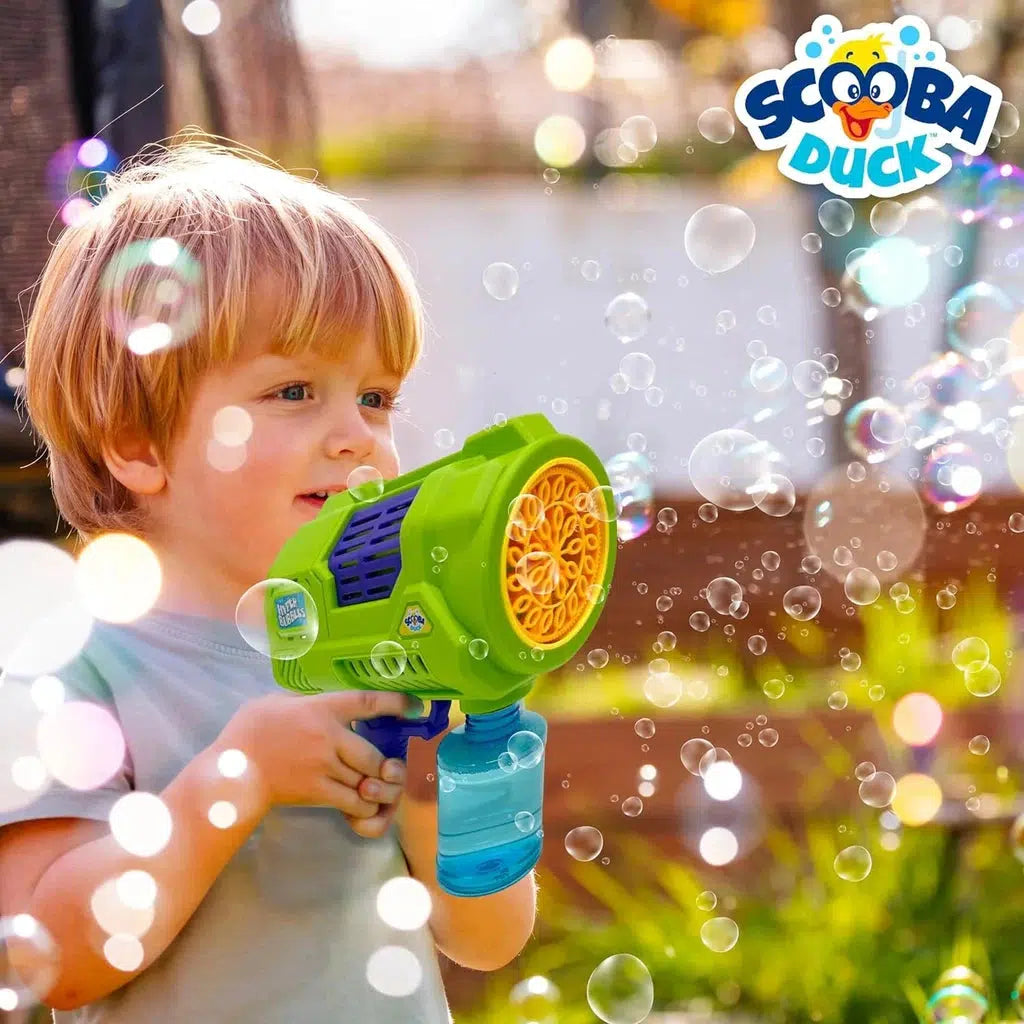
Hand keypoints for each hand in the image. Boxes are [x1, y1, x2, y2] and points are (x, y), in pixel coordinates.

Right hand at [217, 690, 416, 830]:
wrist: (232, 770)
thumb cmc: (252, 731)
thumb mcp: (278, 702)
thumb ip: (307, 701)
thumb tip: (325, 699)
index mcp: (321, 709)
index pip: (367, 702)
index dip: (396, 703)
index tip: (414, 705)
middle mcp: (328, 737)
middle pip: (373, 754)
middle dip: (386, 765)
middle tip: (390, 767)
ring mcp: (324, 767)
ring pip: (366, 779)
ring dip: (378, 786)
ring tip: (380, 787)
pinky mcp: (317, 792)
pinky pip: (353, 801)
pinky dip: (364, 805)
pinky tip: (363, 803)